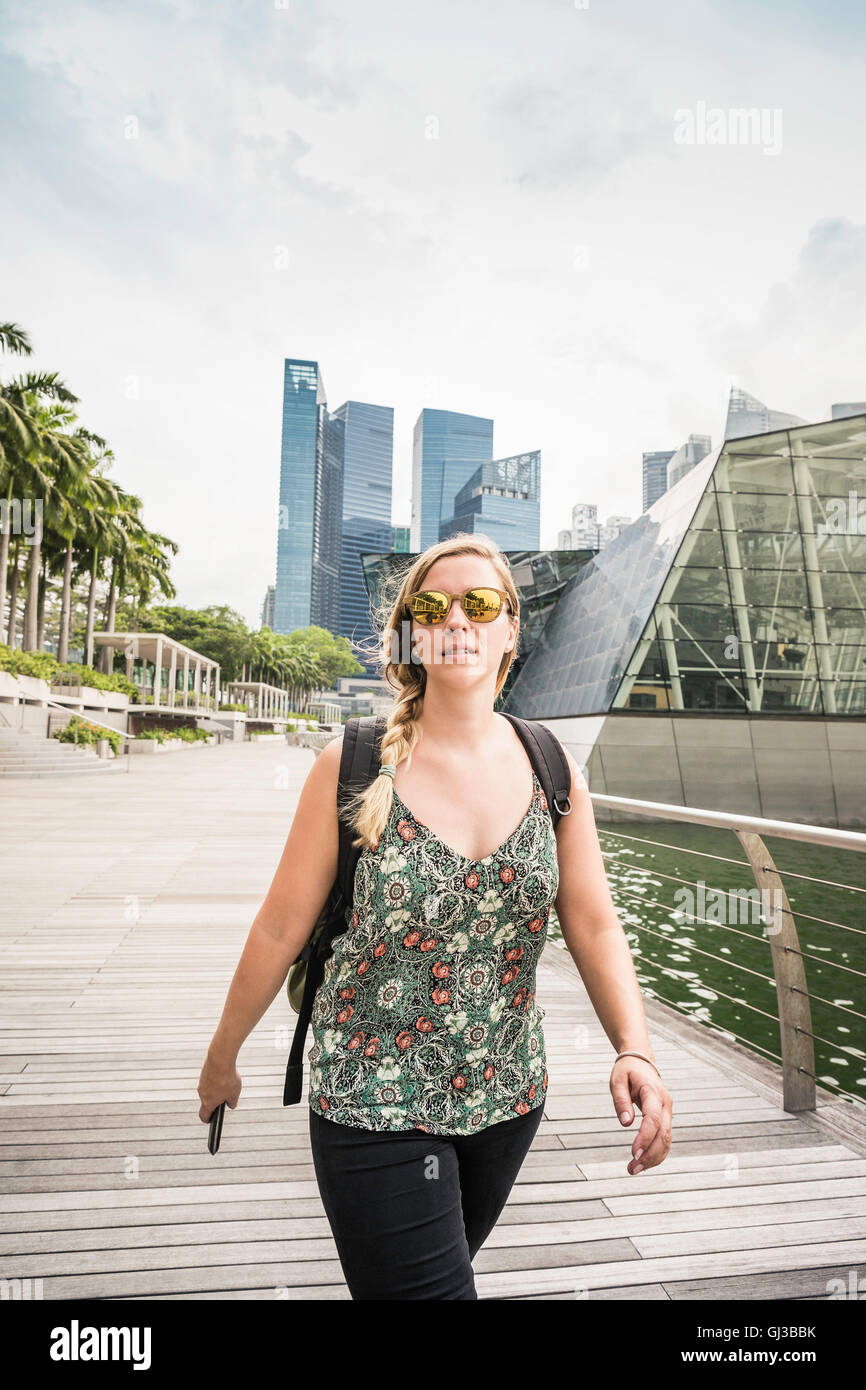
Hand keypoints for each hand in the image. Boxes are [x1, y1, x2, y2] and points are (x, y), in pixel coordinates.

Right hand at [197, 1048, 241, 1122]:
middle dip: (215, 1102)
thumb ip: (232, 1102)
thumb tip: (231, 1105)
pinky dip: (215, 1079)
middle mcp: (202, 1094)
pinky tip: (224, 1075)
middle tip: (226, 1098)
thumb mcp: (234, 1094)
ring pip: (208, 1090)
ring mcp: (202, 1083)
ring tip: (228, 1085)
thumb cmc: (227, 1079)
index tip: (211, 1121)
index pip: (204, 1116)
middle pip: (206, 1101)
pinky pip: (209, 1079)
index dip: (208, 1120)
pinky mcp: (204, 1073)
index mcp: (208, 1103)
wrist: (220, 1059)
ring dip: (216, 1089)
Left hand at [610, 1057, 672, 1174]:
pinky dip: (657, 1153)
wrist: (641, 1062)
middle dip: (649, 1154)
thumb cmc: (627, 1071)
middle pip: (663, 1134)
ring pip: (667, 1140)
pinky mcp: (665, 1119)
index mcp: (653, 1092)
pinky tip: (644, 1163)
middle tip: (632, 1169)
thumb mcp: (617, 1080)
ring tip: (634, 1169)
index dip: (645, 1138)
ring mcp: (668, 1112)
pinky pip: (665, 1139)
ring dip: (653, 1158)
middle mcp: (665, 1104)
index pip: (653, 1119)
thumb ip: (621, 1100)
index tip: (633, 1153)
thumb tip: (626, 1123)